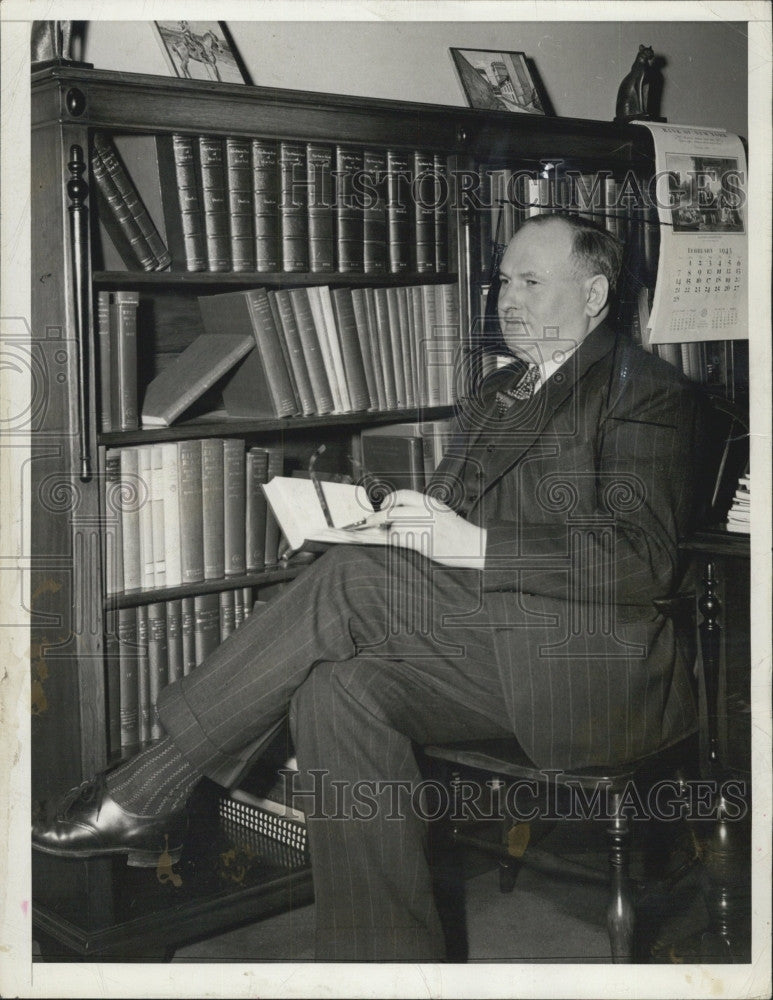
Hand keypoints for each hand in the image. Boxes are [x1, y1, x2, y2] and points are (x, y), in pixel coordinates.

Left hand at [361, 489, 486, 567]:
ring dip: (389, 531)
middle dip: (378, 517)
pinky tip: (393, 540)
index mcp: (431, 503)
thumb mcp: (440, 512)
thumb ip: (421, 510)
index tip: (382, 505)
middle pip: (394, 511)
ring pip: (396, 527)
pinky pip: (402, 540)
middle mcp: (428, 513)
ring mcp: (426, 528)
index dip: (389, 499)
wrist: (473, 544)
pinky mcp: (426, 543)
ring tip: (387, 534)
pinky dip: (394, 540)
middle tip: (370, 521)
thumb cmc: (457, 531)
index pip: (404, 495)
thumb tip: (397, 513)